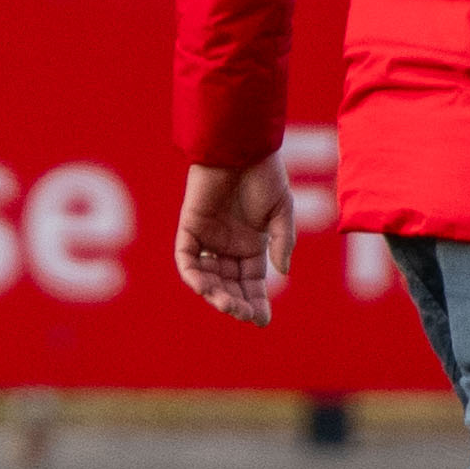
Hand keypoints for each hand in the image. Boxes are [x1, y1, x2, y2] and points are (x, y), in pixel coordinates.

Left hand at [175, 156, 293, 324]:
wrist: (243, 147)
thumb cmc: (265, 175)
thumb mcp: (282, 212)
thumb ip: (281, 242)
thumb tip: (282, 272)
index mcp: (251, 245)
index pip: (252, 283)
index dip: (256, 302)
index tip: (262, 321)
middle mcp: (228, 245)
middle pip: (229, 284)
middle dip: (237, 302)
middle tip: (245, 315)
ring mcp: (208, 237)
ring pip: (208, 276)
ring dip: (215, 294)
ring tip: (228, 306)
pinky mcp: (189, 226)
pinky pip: (187, 257)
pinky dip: (194, 274)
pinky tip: (205, 287)